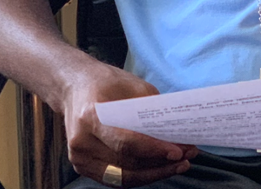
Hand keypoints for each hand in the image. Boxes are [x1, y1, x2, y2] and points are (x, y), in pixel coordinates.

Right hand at [61, 60, 197, 186]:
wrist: (73, 86)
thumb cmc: (105, 82)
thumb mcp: (132, 86)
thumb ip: (150, 109)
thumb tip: (175, 131)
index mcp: (91, 117)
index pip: (125, 142)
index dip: (153, 150)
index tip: (177, 151)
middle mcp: (81, 142)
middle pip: (126, 164)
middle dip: (160, 163)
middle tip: (187, 156)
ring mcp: (79, 158)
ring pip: (122, 177)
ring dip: (153, 174)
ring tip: (178, 165)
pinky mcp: (82, 166)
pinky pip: (116, 178)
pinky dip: (140, 175)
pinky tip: (159, 168)